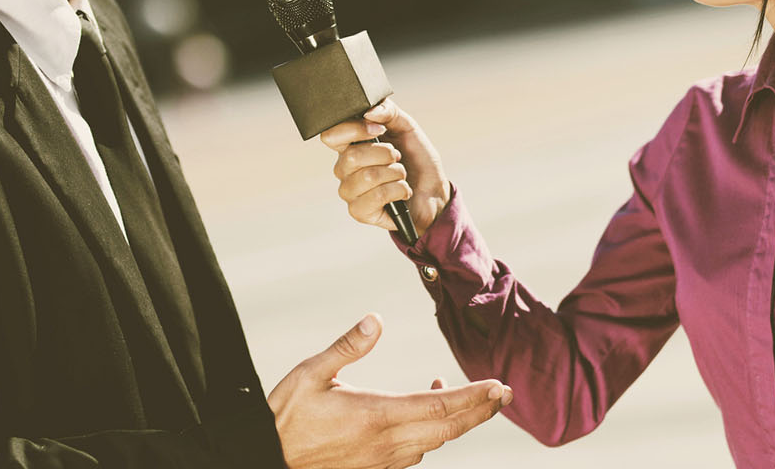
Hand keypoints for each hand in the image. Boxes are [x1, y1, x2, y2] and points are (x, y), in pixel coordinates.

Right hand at [267, 314, 510, 468]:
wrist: (269, 458)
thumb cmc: (286, 415)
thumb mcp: (310, 373)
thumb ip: (347, 347)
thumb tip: (375, 321)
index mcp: (375, 415)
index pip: (439, 406)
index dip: (474, 397)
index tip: (498, 385)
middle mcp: (387, 442)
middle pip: (449, 427)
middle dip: (481, 410)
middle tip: (505, 393)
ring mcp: (383, 459)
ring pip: (436, 440)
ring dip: (459, 420)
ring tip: (474, 397)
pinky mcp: (376, 467)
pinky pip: (418, 450)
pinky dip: (435, 430)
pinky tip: (429, 410)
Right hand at [319, 99, 450, 236]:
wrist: (433, 190)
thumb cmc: (416, 159)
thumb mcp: (407, 127)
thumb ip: (388, 111)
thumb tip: (369, 111)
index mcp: (349, 146)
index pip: (332, 135)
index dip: (354, 129)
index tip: (379, 128)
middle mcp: (344, 169)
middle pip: (351, 157)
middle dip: (385, 154)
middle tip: (398, 156)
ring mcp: (350, 191)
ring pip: (367, 177)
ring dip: (395, 173)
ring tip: (402, 174)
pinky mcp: (359, 212)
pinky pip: (377, 197)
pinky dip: (398, 190)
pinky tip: (403, 191)